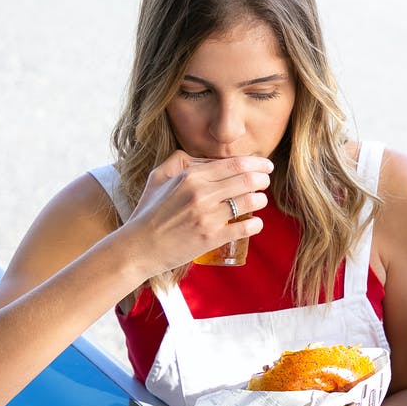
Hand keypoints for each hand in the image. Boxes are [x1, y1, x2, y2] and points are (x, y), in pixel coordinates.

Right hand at [119, 151, 271, 272]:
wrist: (139, 247)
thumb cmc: (149, 212)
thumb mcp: (158, 177)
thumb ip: (180, 160)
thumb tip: (204, 158)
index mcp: (191, 175)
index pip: (234, 164)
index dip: (256, 163)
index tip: (266, 166)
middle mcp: (201, 193)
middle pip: (247, 180)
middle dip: (262, 180)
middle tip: (265, 182)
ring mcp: (208, 216)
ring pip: (249, 202)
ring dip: (260, 200)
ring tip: (259, 201)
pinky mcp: (212, 237)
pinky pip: (245, 227)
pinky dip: (255, 224)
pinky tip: (255, 223)